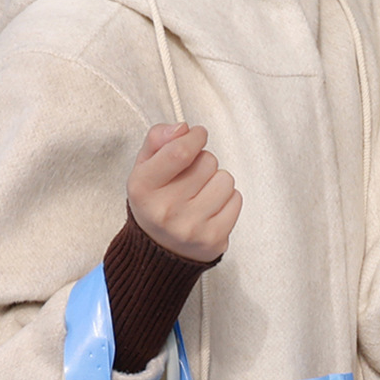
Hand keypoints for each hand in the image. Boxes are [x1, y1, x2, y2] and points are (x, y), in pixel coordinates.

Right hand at [127, 122, 241, 261]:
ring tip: (201, 193)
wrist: (160, 251)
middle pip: (207, 161)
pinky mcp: (214, 241)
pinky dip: (227, 200)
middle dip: (203, 162)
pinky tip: (211, 208)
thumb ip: (157, 140)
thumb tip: (183, 128)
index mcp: (143, 188)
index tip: (198, 135)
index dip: (195, 137)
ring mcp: (191, 229)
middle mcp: (166, 211)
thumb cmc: (155, 202)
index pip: (180, 151)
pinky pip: (236, 200)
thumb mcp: (144, 168)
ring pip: (225, 179)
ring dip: (216, 181)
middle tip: (191, 178)